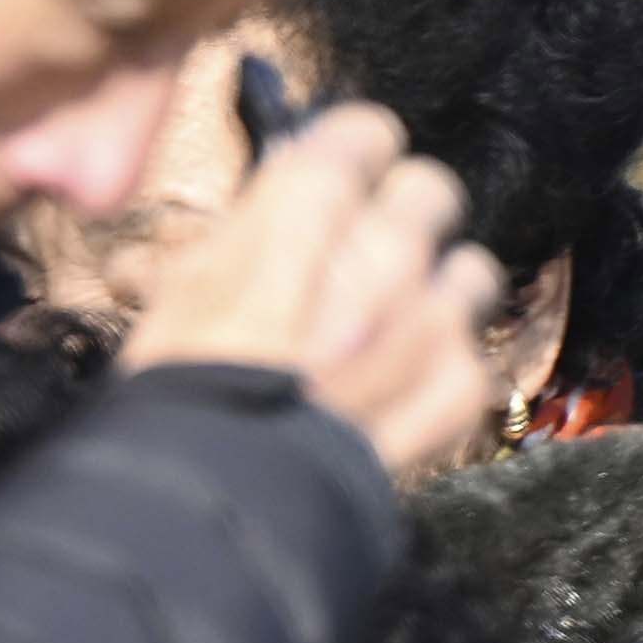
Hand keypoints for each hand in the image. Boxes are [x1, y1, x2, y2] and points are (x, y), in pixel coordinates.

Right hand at [116, 98, 507, 476]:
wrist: (200, 507)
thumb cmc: (171, 395)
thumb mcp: (176, 296)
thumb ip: (228, 242)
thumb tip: (250, 215)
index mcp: (301, 210)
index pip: (361, 134)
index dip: (351, 149)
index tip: (338, 172)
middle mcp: (377, 254)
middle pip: (429, 191)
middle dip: (401, 211)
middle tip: (369, 246)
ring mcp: (423, 326)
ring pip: (470, 271)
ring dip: (436, 290)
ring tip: (395, 323)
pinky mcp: (449, 396)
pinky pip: (472, 359)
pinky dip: (445, 372)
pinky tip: (409, 385)